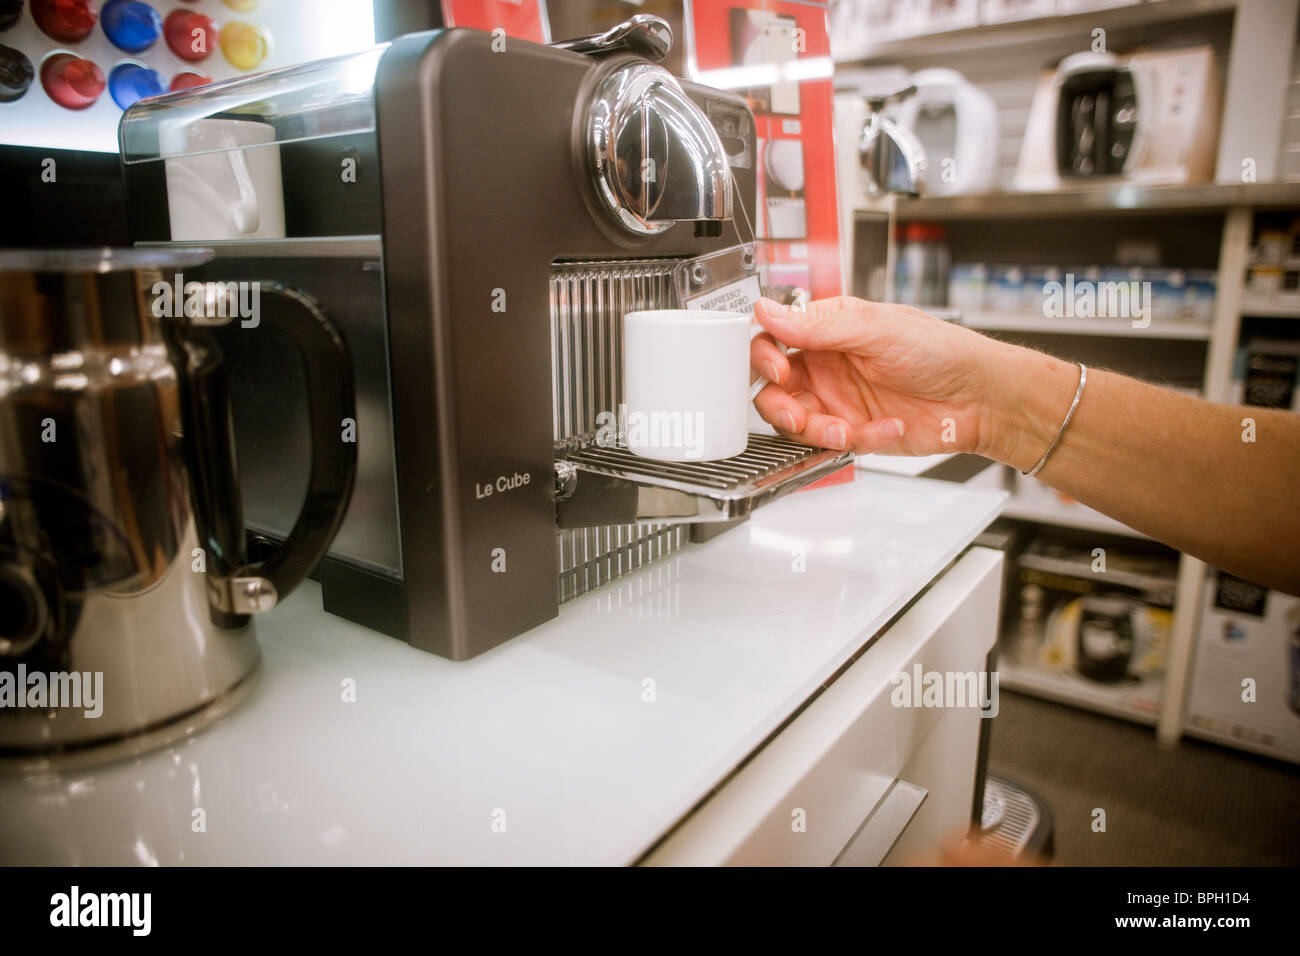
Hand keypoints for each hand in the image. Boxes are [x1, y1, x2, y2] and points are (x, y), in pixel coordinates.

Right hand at [750, 296, 1011, 456]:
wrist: (982, 398)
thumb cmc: (942, 351)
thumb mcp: (876, 330)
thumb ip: (817, 325)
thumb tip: (767, 310)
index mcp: (828, 330)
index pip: (773, 340)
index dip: (765, 358)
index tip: (778, 372)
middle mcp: (828, 365)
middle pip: (774, 389)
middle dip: (782, 406)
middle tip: (798, 415)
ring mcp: (839, 400)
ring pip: (797, 423)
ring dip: (818, 431)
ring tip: (848, 430)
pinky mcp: (855, 431)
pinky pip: (832, 444)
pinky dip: (857, 440)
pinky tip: (886, 427)